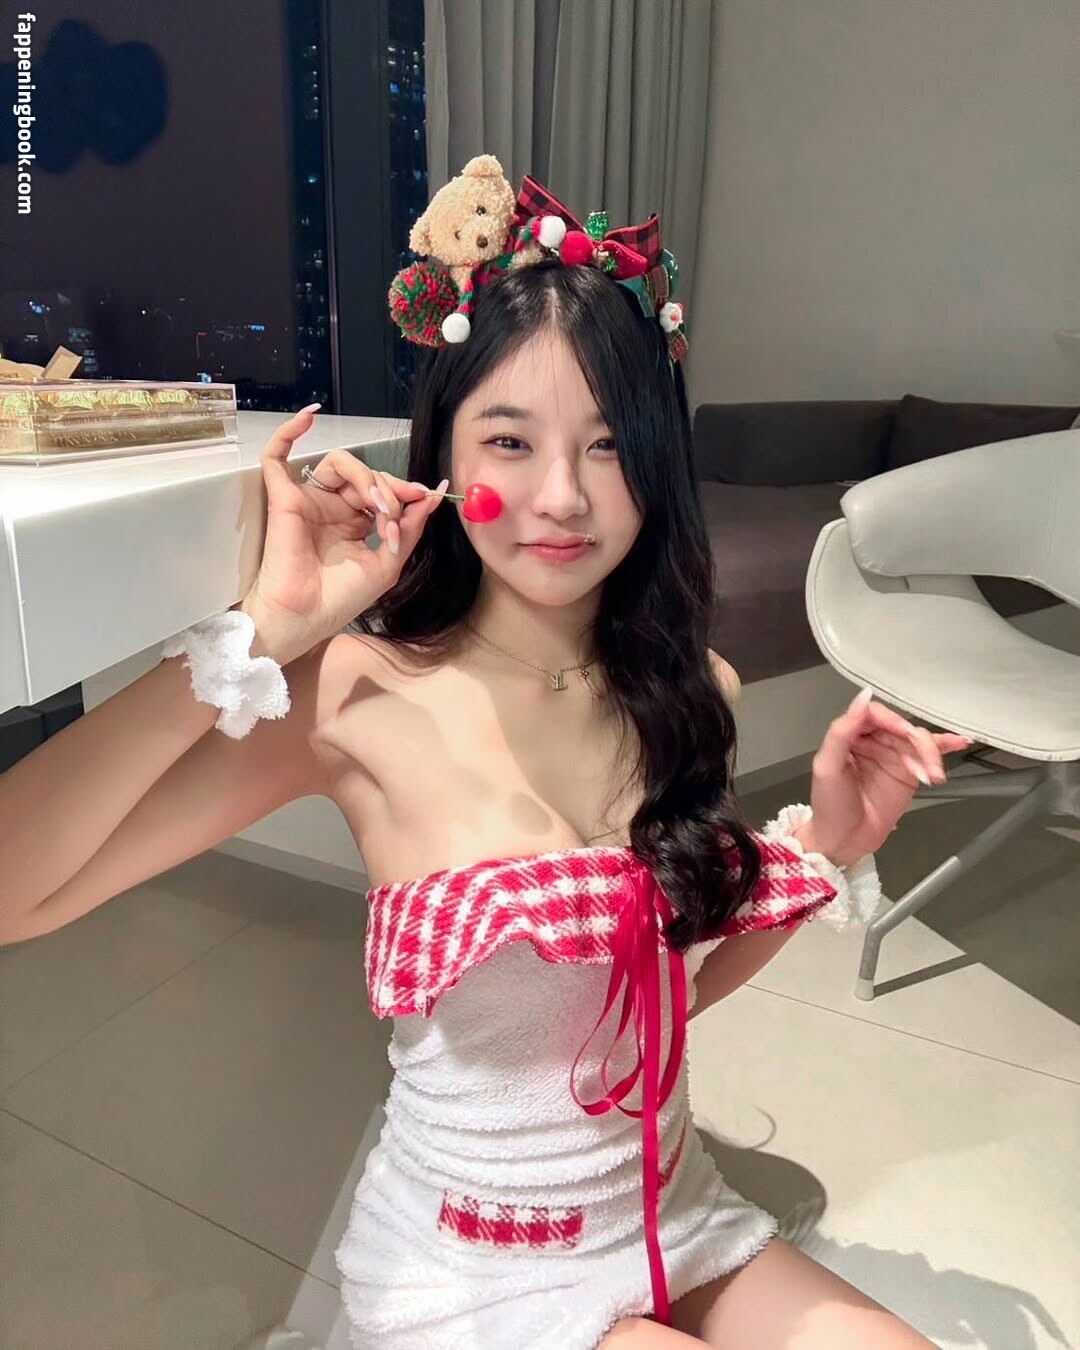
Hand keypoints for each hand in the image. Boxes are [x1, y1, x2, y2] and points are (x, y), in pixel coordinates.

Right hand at [239, 406, 447, 663]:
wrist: (306, 617)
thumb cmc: (340, 599)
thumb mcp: (389, 562)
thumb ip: (411, 527)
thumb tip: (436, 494)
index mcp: (355, 523)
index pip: (383, 490)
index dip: (405, 490)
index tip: (425, 496)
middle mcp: (332, 508)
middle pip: (365, 475)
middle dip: (390, 488)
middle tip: (396, 513)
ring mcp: (309, 501)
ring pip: (338, 463)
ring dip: (365, 476)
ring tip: (377, 504)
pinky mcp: (284, 498)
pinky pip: (277, 456)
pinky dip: (289, 432)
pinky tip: (308, 416)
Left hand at [799, 687, 972, 865]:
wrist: (844, 840)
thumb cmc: (830, 805)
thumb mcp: (828, 767)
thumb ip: (842, 732)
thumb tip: (861, 699)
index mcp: (850, 734)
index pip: (876, 714)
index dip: (893, 720)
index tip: (905, 733)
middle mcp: (873, 740)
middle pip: (903, 727)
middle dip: (918, 744)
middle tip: (924, 766)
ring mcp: (893, 755)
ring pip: (919, 741)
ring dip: (932, 755)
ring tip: (934, 776)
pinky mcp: (909, 771)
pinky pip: (929, 754)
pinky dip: (945, 747)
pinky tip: (959, 742)